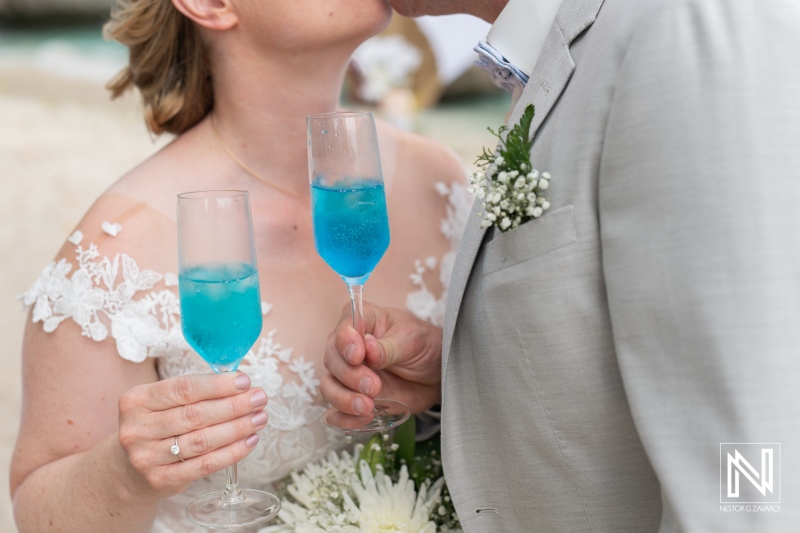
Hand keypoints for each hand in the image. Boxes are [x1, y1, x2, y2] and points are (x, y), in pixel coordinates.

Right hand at [117, 372, 266, 496]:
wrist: (132, 468)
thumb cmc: (159, 424)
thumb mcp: (163, 401)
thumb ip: (196, 391)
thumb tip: (241, 383)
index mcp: (136, 401)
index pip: (183, 388)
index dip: (218, 385)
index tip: (245, 382)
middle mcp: (136, 429)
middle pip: (195, 415)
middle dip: (234, 405)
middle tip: (259, 399)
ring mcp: (146, 458)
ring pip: (202, 441)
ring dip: (237, 428)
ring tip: (259, 418)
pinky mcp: (161, 480)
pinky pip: (204, 465)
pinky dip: (232, 452)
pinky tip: (249, 440)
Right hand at [321, 302, 442, 414]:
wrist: (437, 374)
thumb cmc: (425, 346)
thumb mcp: (414, 340)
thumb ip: (390, 347)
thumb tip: (369, 347)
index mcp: (364, 321)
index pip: (344, 328)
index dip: (346, 342)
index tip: (358, 356)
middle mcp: (349, 346)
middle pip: (332, 359)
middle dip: (349, 375)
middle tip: (373, 386)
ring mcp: (349, 374)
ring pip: (329, 385)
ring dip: (343, 399)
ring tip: (367, 407)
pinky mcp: (353, 397)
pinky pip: (336, 411)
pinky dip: (343, 418)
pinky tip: (362, 420)